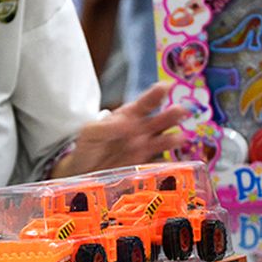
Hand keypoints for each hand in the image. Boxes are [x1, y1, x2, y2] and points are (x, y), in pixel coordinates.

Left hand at [51, 83, 188, 177]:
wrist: (81, 173)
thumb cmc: (86, 148)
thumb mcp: (90, 132)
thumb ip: (107, 126)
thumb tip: (127, 123)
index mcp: (128, 117)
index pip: (144, 103)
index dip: (156, 94)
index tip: (167, 87)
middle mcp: (140, 131)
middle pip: (159, 121)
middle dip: (171, 115)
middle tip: (180, 111)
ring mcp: (143, 149)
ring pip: (162, 141)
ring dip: (172, 138)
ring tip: (179, 137)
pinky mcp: (143, 167)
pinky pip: (158, 164)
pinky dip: (166, 163)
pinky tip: (170, 163)